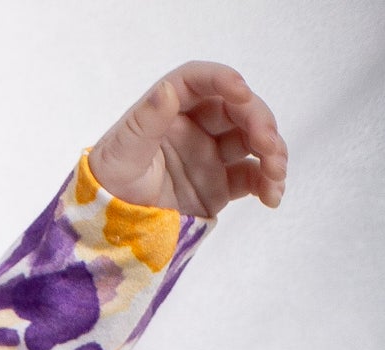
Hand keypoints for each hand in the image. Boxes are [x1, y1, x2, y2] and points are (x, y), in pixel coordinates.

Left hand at [89, 62, 287, 217]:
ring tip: (277, 175)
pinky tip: (272, 195)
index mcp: (169, 110)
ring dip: (271, 152)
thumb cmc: (107, 187)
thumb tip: (167, 89)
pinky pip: (251, 177)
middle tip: (268, 145)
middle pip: (236, 110)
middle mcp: (194, 126)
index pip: (200, 82)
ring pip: (251, 141)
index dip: (224, 81)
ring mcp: (210, 155)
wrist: (108, 234)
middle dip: (259, 122)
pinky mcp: (219, 185)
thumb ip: (147, 121)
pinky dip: (266, 183)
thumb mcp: (121, 154)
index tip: (241, 92)